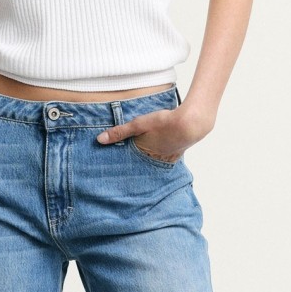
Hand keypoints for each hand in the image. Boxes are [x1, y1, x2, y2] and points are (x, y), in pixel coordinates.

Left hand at [95, 100, 213, 162]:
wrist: (191, 123)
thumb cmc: (164, 123)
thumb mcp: (138, 124)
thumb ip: (119, 132)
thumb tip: (99, 140)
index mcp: (144, 155)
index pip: (128, 162)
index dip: (121, 163)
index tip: (113, 168)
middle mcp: (155, 161)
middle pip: (140, 164)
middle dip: (133, 164)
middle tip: (123, 168)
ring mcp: (167, 159)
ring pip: (152, 162)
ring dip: (147, 160)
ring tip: (140, 160)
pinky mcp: (176, 155)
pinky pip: (164, 159)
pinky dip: (159, 156)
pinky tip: (157, 153)